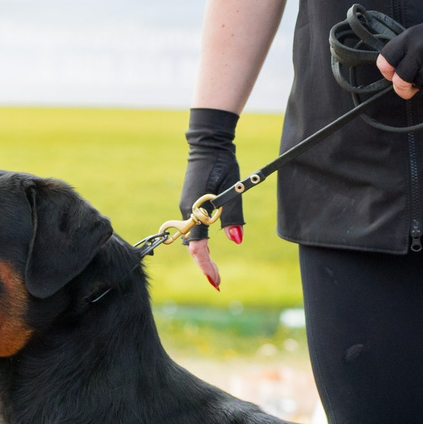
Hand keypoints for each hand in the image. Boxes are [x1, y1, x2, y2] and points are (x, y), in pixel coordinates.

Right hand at [181, 108, 243, 289]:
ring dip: (202, 255)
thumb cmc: (222, 162)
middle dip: (204, 264)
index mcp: (194, 210)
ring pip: (192, 237)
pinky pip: (193, 227)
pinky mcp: (190, 202)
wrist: (209, 142)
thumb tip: (236, 241)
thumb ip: (233, 215)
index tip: (215, 281)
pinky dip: (200, 242)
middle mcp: (186, 211)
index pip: (197, 246)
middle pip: (193, 245)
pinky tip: (207, 250)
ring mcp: (186, 206)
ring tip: (213, 271)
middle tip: (217, 281)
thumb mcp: (233, 189)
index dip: (206, 265)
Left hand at [374, 0, 422, 100]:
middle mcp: (419, 50)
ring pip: (416, 85)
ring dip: (422, 83)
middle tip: (407, 87)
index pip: (385, 60)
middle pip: (398, 79)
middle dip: (401, 87)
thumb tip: (392, 73)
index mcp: (410, 37)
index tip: (392, 73)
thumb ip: (407, 50)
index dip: (387, 71)